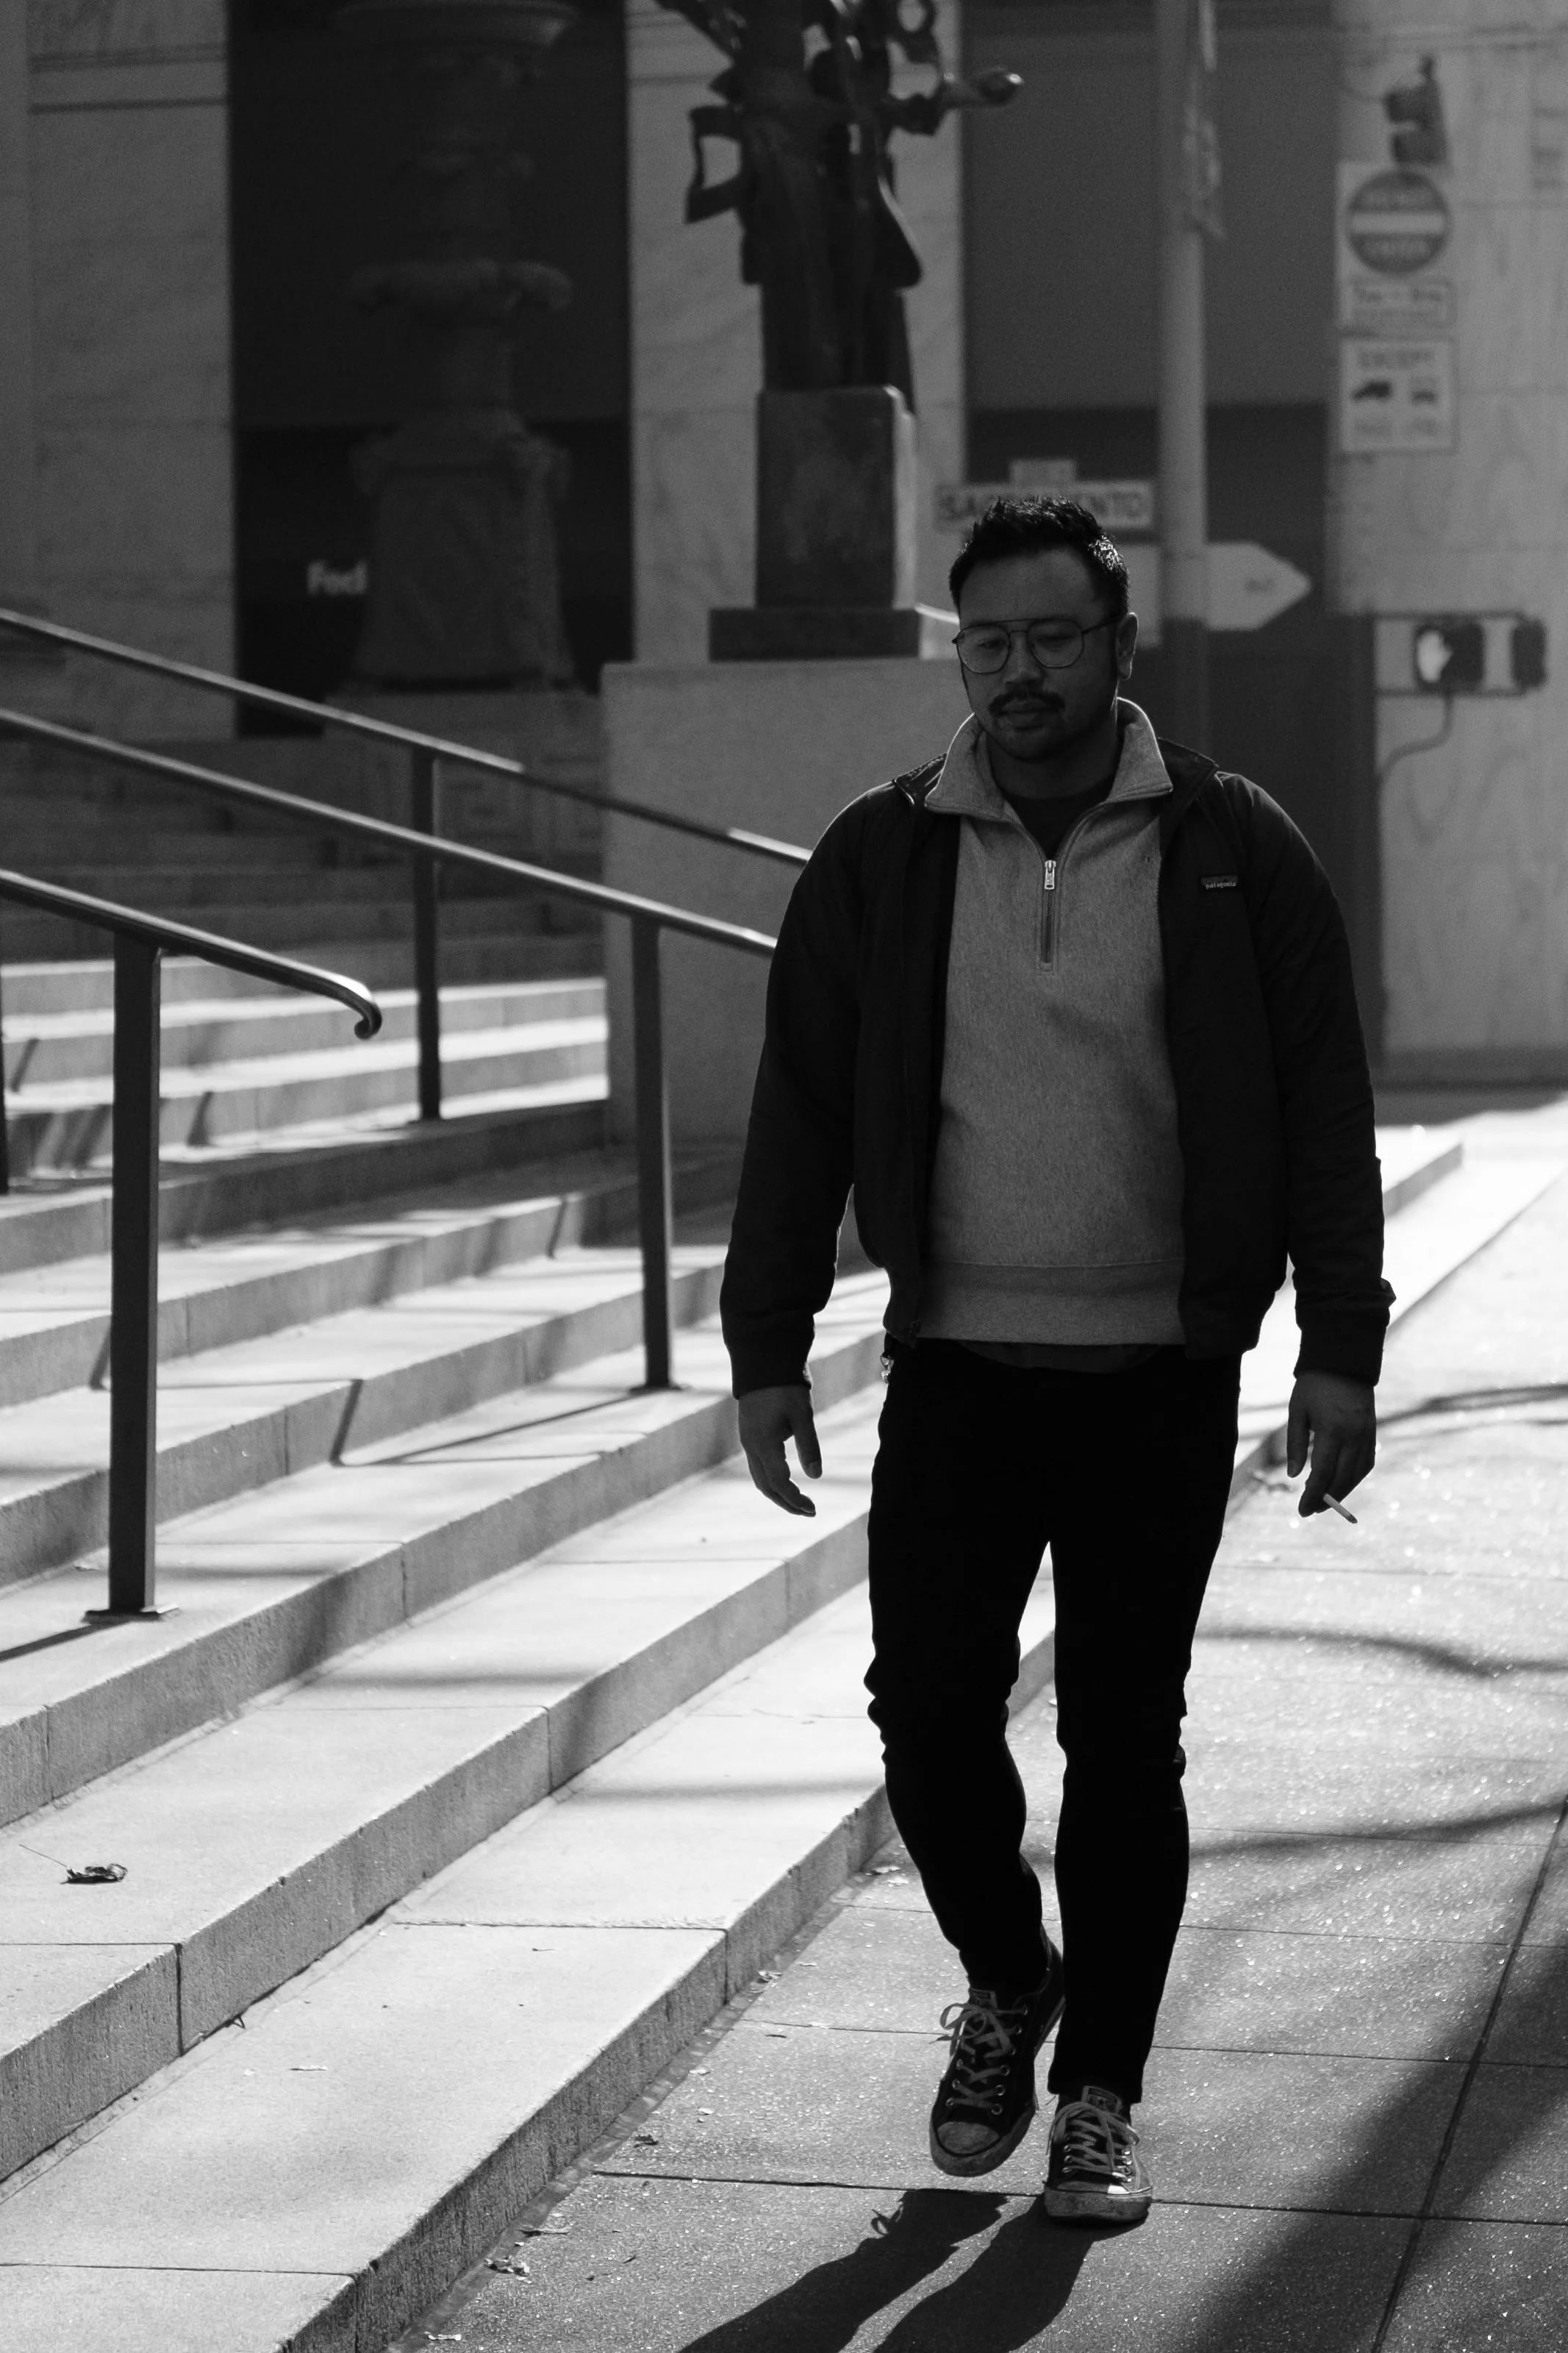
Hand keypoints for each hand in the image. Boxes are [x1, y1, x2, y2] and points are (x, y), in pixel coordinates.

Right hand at [737, 1383, 821, 1516]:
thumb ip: (809, 1446)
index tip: (813, 1509)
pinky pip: (758, 1468)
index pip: (779, 1483)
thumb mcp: (803, 1415)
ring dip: (778, 1494)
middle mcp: (751, 1447)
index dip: (796, 1499)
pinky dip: (771, 1481)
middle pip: (766, 1487)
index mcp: (763, 1444)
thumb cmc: (785, 1388)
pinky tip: (786, 1482)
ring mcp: (748, 1442)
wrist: (763, 1365)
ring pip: (760, 1479)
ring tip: (799, 1503)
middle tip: (809, 1512)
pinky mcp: (750, 1437)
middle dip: (786, 1503)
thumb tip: (816, 1476)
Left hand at [1286, 1372, 1375, 1516]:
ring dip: (1343, 1491)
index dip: (1313, 1495)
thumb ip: (1296, 1445)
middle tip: (1311, 1510)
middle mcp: (1354, 1436)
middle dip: (1327, 1498)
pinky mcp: (1372, 1432)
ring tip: (1325, 1501)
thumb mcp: (1297, 1412)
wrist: (1343, 1362)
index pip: (1323, 1473)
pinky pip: (1367, 1463)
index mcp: (1332, 1430)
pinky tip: (1342, 1483)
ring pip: (1357, 1474)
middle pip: (1342, 1478)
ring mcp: (1367, 1434)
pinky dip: (1355, 1477)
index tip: (1302, 1511)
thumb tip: (1294, 1476)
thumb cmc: (1313, 1386)